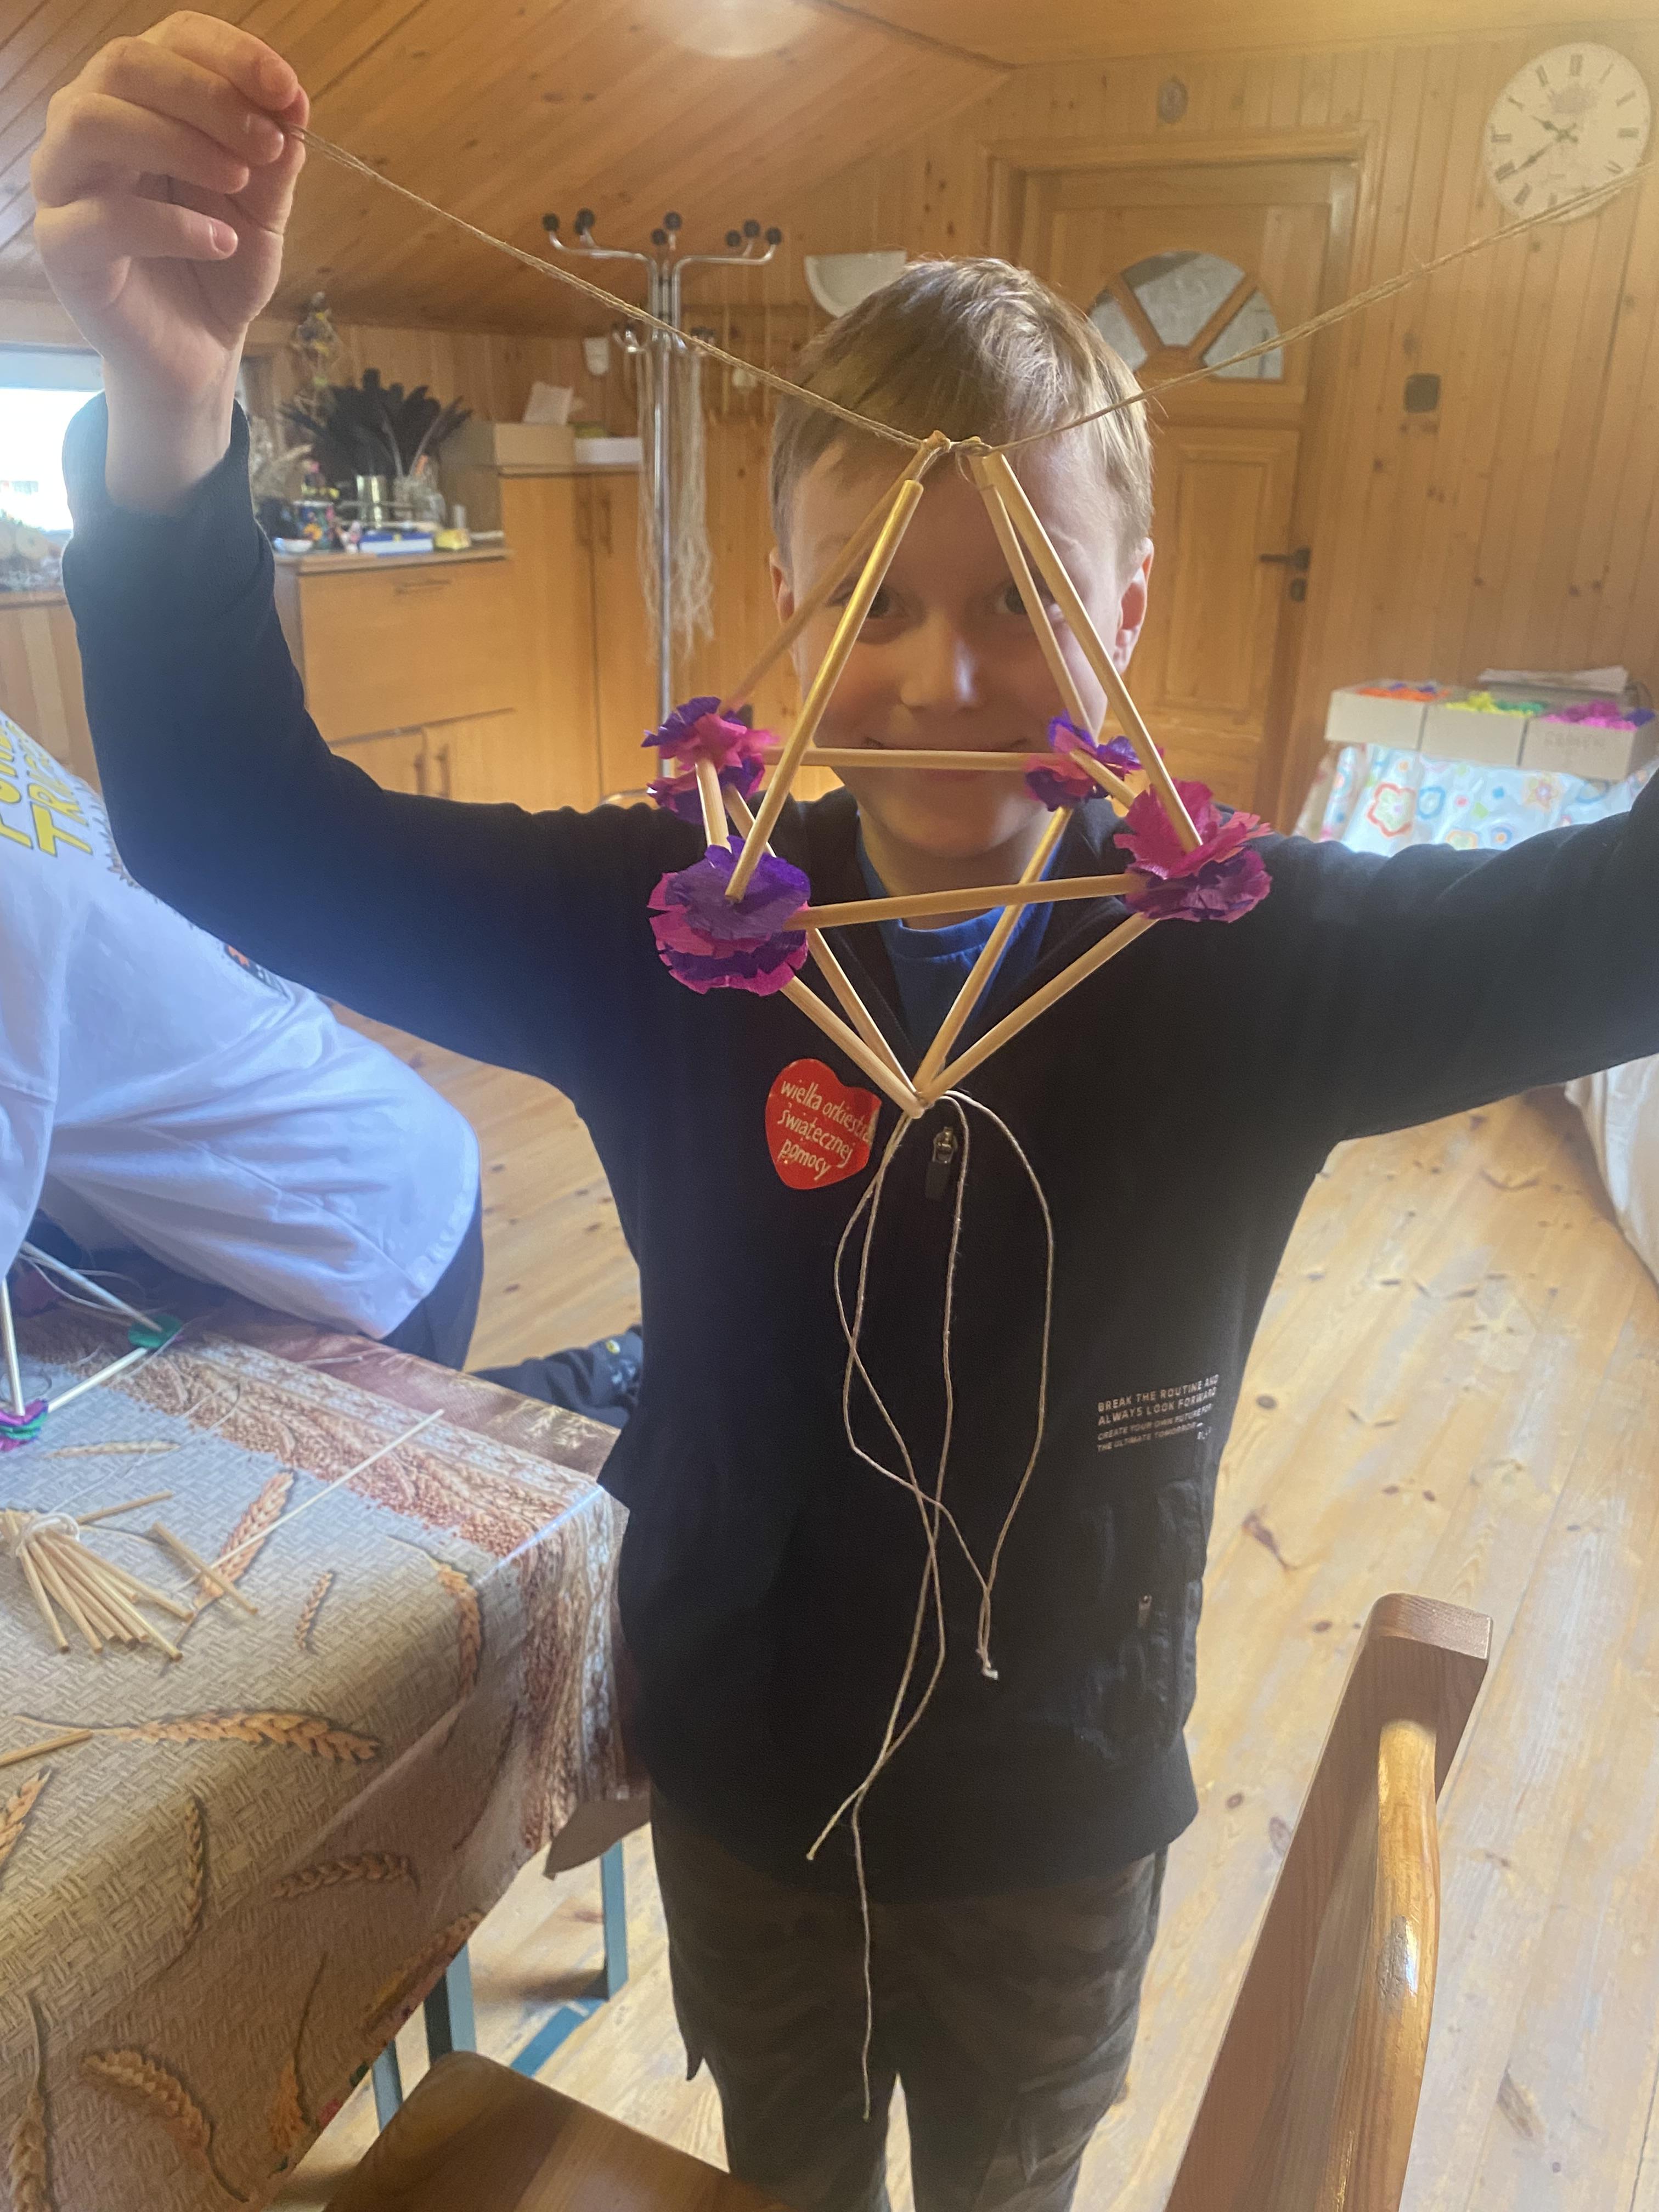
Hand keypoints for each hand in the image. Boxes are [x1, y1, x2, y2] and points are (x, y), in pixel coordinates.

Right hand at [31, 13, 307, 509]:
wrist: (200, 350)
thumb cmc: (222, 267)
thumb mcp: (263, 209)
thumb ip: (275, 158)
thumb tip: (294, 100)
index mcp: (139, 101)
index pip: (171, 39)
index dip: (231, 55)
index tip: (288, 93)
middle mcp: (89, 126)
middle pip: (124, 65)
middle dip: (205, 95)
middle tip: (266, 142)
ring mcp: (65, 183)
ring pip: (91, 121)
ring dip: (175, 141)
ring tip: (238, 183)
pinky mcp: (63, 247)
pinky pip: (101, 215)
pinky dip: (171, 224)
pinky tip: (220, 243)